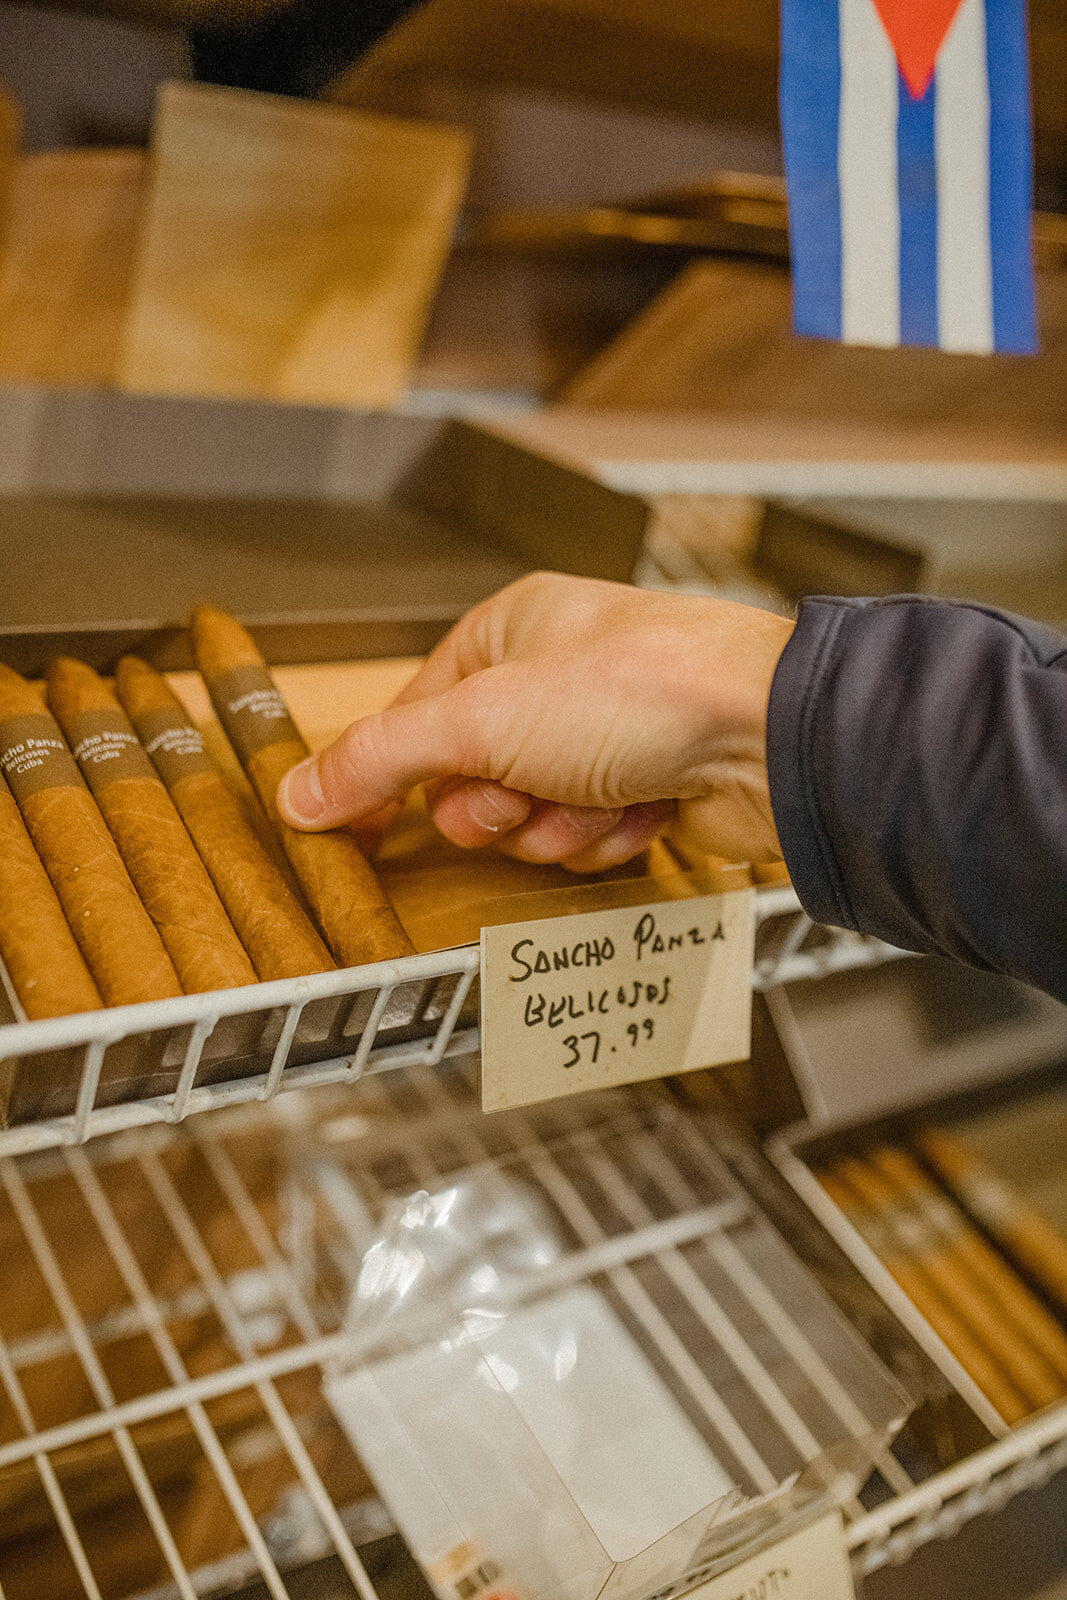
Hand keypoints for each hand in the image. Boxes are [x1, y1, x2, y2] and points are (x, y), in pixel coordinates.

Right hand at [277, 573, 793, 870]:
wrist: (765, 736)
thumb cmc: (643, 686)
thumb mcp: (482, 717)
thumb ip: (382, 758)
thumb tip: (302, 792)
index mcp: (510, 633)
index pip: (415, 714)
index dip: (389, 772)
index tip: (350, 825)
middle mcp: (556, 679)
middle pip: (469, 779)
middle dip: (495, 805)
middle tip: (520, 792)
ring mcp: (604, 735)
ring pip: (528, 819)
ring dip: (555, 825)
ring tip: (597, 797)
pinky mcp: (646, 787)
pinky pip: (587, 838)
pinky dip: (608, 836)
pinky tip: (642, 810)